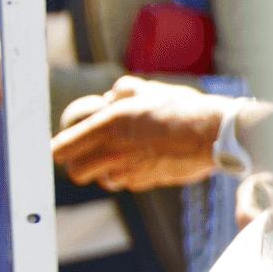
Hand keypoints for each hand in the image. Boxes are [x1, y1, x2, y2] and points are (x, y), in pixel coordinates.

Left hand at [50, 76, 231, 191]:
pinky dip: (129, 175)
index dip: (56, 149)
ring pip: (102, 180)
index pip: (62, 148)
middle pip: (75, 173)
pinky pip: (128, 182)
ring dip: (103, 171)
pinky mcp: (148, 182)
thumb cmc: (183, 107)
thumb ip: (123, 91)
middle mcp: (114, 153)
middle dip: (76, 164)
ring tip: (118, 155)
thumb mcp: (148, 89)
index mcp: (108, 126)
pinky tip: (144, 159)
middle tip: (84, 153)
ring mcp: (131, 172)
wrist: (216, 134)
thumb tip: (110, 97)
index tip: (57, 147)